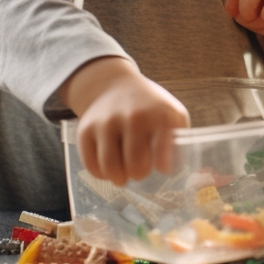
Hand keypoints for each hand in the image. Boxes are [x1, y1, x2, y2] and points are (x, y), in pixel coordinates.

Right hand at [59, 57, 189, 186]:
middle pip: (135, 165)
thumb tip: (168, 170)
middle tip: (140, 171)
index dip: (162, 167)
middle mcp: (133, 118)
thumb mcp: (172, 114)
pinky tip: (109, 168)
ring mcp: (107, 123)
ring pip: (110, 167)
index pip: (163, 154)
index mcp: (160, 116)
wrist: (114, 85)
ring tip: (124, 174)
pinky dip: (101, 174)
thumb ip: (178, 141)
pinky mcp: (85, 131)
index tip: (161, 169)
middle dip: (139, 174)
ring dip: (119, 178)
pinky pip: (91, 165)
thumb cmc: (149, 107)